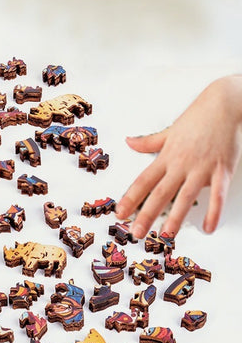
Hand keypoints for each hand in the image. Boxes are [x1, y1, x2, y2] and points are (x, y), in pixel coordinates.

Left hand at [116, 75, 241, 235]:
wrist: (222, 106)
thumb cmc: (196, 118)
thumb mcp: (169, 131)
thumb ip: (150, 142)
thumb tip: (128, 142)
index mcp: (166, 156)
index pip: (143, 181)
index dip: (131, 198)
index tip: (120, 213)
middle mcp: (180, 164)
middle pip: (160, 193)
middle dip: (146, 214)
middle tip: (136, 233)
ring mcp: (201, 168)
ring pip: (184, 197)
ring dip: (175, 217)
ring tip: (166, 235)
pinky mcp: (222, 170)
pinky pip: (216, 195)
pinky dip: (212, 212)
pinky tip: (207, 227)